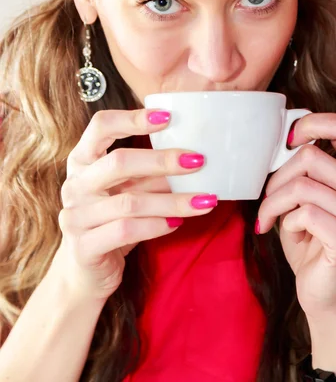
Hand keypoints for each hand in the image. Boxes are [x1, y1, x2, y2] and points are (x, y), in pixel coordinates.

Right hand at [55, 109, 215, 301]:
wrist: (86, 274)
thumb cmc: (112, 221)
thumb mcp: (127, 190)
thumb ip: (147, 172)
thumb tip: (192, 156)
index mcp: (82, 160)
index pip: (101, 126)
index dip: (133, 118)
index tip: (168, 117)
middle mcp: (74, 185)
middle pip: (119, 162)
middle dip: (163, 161)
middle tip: (198, 161)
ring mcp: (75, 217)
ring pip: (130, 202)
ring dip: (172, 200)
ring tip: (204, 200)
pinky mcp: (84, 247)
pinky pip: (126, 231)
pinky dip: (156, 226)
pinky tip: (177, 223)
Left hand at [257, 113, 335, 319]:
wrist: (323, 292)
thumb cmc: (308, 240)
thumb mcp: (303, 198)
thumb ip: (299, 170)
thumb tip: (279, 143)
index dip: (313, 123)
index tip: (289, 140)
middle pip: (311, 156)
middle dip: (277, 178)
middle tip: (268, 199)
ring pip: (302, 186)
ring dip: (274, 203)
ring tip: (269, 218)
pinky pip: (304, 214)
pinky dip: (285, 222)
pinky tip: (289, 234)